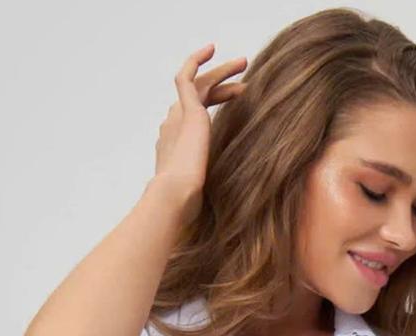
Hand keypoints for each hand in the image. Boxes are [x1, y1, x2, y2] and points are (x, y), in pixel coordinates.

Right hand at [153, 43, 246, 219]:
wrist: (177, 196)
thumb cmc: (192, 205)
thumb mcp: (209, 193)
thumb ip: (218, 186)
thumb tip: (241, 198)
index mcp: (176, 147)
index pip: (192, 120)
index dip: (213, 110)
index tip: (236, 104)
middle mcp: (173, 128)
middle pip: (196, 99)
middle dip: (220, 87)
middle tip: (242, 81)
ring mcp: (177, 117)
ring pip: (197, 85)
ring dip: (219, 72)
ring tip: (243, 64)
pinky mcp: (185, 109)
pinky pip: (186, 76)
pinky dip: (195, 60)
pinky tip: (211, 49)